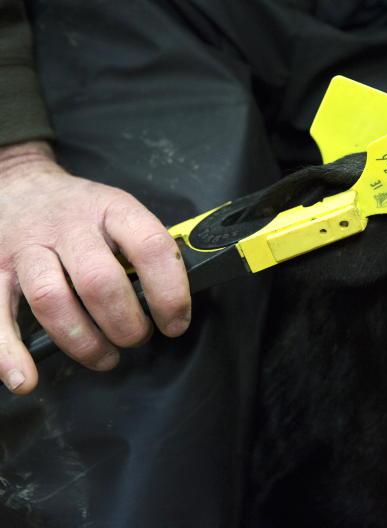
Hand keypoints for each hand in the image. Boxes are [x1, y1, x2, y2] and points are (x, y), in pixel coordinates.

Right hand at [0, 141, 190, 393]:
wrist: (17, 184)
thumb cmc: (83, 212)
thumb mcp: (120, 213)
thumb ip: (144, 250)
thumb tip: (174, 303)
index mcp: (113, 209)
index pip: (151, 247)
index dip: (170, 292)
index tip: (175, 324)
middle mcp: (69, 225)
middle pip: (99, 281)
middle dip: (126, 324)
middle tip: (137, 339)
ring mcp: (27, 247)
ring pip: (51, 299)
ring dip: (83, 341)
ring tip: (105, 358)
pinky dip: (7, 352)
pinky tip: (25, 379)